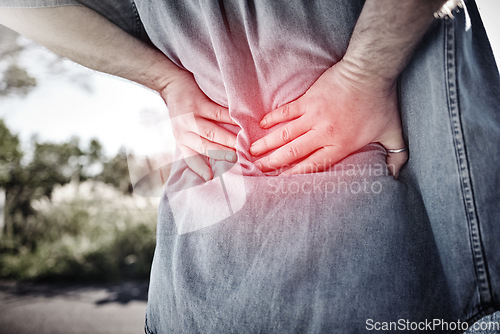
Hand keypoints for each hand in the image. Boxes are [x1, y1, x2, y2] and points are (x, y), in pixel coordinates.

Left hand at [160, 70, 237, 180]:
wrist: (171, 83)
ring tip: (242, 146)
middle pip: (205, 147)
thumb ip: (195, 144)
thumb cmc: (182, 112)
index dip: (200, 169)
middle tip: (237, 162)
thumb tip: (215, 162)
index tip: (210, 178)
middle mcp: (184, 131)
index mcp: (181, 140)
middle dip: (221, 155)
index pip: (191, 158)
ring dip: (228, 140)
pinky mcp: (199, 102)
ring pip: (212, 132)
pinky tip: (242, 124)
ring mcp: (192, 116)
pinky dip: (231, 120)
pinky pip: (218, 113)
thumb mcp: (182, 130)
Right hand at [249, 61, 407, 177]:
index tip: (280, 180)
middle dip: (273, 163)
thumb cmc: (382, 102)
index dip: (294, 174)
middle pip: (292, 153)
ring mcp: (312, 116)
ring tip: (252, 151)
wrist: (370, 72)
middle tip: (258, 168)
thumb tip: (397, 175)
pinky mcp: (307, 100)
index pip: (312, 166)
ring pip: (284, 135)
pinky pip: (285, 112)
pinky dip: (272, 118)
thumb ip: (396, 156)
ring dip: (267, 144)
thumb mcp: (393, 133)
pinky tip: (261, 124)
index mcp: (340, 145)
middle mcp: (322, 134)